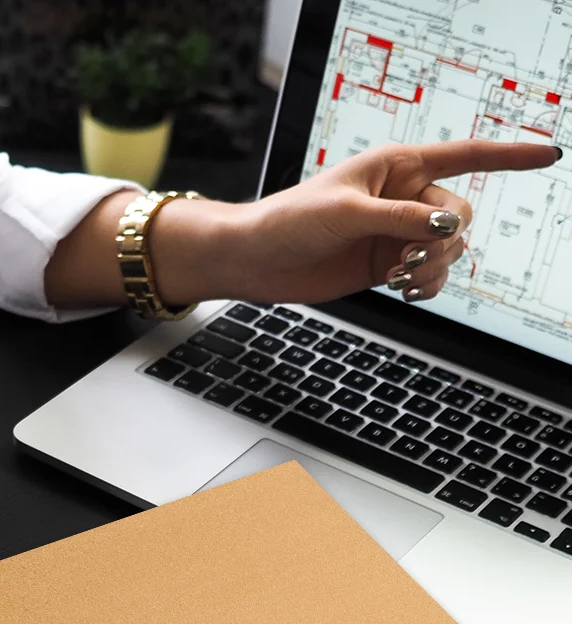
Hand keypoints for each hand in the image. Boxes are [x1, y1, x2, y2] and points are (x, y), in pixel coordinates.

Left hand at [151, 139, 560, 305]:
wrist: (256, 261)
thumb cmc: (290, 221)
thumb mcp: (346, 213)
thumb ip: (399, 219)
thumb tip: (446, 227)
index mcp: (397, 166)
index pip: (466, 156)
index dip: (510, 155)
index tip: (551, 154)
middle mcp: (403, 198)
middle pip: (459, 215)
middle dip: (444, 240)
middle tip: (408, 261)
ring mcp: (396, 234)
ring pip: (447, 250)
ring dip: (434, 267)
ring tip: (400, 279)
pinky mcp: (387, 265)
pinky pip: (429, 276)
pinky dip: (427, 286)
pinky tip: (407, 292)